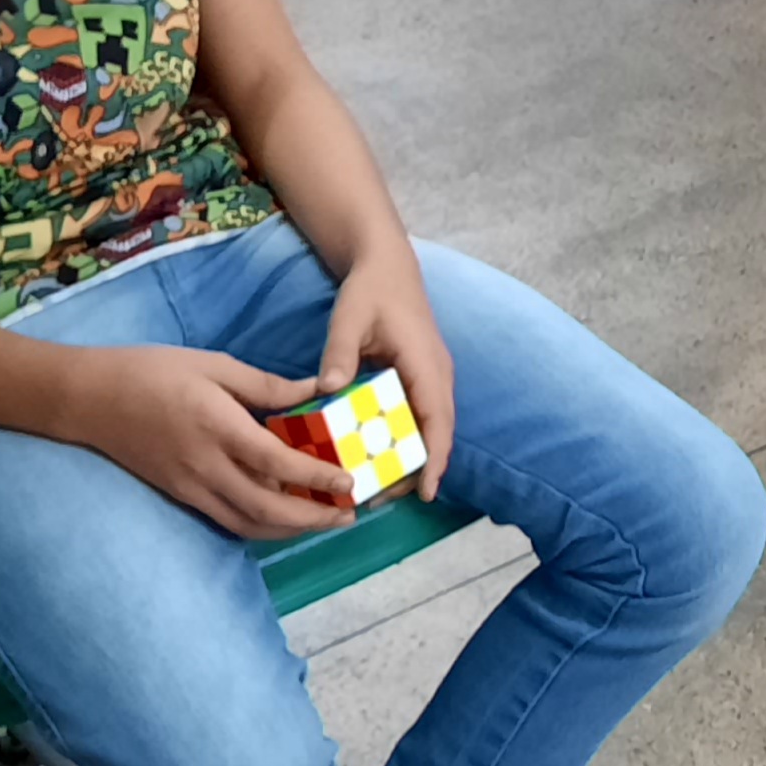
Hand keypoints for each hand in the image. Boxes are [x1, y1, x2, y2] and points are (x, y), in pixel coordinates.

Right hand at [65, 343, 360, 537]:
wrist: (89, 399)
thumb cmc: (153, 371)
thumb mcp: (215, 364)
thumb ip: (266, 384)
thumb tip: (314, 390)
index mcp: (217, 427)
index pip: (276, 463)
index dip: (315, 478)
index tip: (349, 482)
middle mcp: (205, 466)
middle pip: (266, 508)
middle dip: (312, 518)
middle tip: (348, 515)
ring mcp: (189, 487)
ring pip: (247, 523)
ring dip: (289, 529)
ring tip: (324, 520)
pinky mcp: (179, 494)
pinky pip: (226, 518)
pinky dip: (259, 524)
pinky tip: (282, 515)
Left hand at [312, 246, 456, 501]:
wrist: (387, 265)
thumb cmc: (371, 290)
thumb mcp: (350, 317)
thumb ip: (339, 353)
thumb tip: (328, 390)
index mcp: (425, 364)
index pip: (437, 419)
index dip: (435, 458)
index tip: (427, 493)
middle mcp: (437, 375)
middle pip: (437, 432)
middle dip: (417, 469)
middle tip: (381, 499)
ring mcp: (431, 377)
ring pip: (430, 427)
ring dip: (411, 457)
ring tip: (378, 487)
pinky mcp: (420, 378)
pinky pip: (419, 416)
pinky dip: (405, 439)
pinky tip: (378, 455)